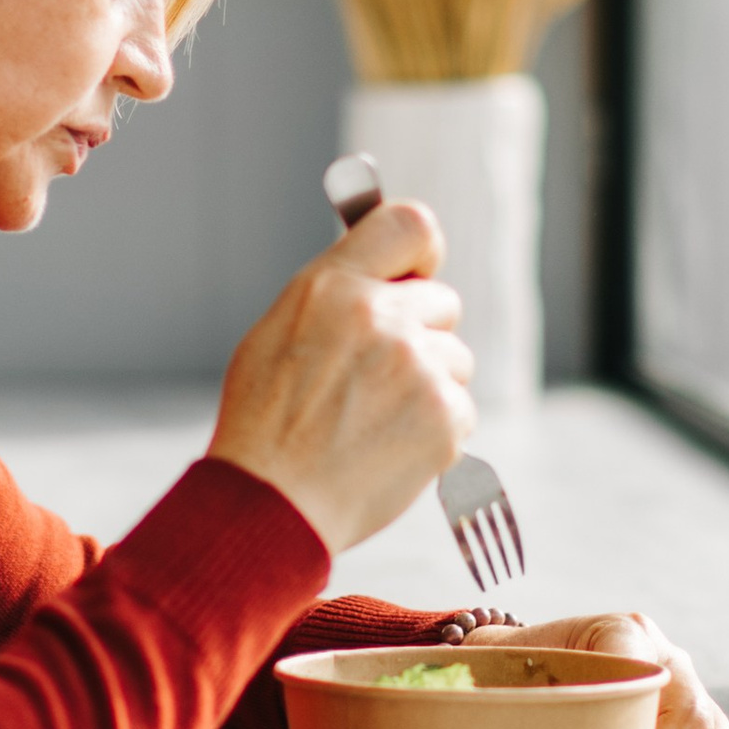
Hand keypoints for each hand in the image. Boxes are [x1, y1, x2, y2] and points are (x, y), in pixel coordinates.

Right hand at [209, 202, 474, 557]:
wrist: (271, 504)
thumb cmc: (267, 423)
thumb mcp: (279, 331)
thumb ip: (337, 293)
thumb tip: (389, 275)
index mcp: (334, 287)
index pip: (412, 225)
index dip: (421, 252)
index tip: (416, 273)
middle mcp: (382, 317)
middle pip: (442, 302)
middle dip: (421, 333)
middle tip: (376, 376)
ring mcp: (419, 367)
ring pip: (455, 359)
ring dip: (429, 386)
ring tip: (372, 420)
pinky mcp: (445, 417)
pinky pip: (461, 408)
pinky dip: (435, 430)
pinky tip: (388, 447)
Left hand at [470, 610, 728, 728]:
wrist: (533, 669)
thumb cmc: (513, 673)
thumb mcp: (497, 663)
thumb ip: (486, 667)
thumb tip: (462, 680)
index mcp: (620, 632)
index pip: (646, 674)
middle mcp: (667, 656)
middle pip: (693, 718)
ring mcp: (694, 691)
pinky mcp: (710, 727)